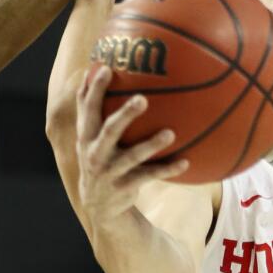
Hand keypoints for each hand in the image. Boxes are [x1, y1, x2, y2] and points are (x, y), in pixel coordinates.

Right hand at [76, 64, 187, 221]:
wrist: (98, 205)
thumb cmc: (98, 157)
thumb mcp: (88, 136)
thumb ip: (90, 108)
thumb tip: (92, 68)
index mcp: (86, 136)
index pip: (87, 108)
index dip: (95, 89)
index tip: (107, 68)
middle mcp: (95, 153)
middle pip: (109, 131)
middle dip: (125, 115)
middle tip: (143, 99)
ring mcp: (110, 172)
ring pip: (132, 157)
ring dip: (151, 145)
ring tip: (170, 133)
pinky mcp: (125, 187)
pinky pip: (149, 176)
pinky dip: (167, 169)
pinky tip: (186, 161)